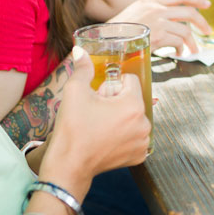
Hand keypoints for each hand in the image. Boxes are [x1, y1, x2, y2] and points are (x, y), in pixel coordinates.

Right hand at [40, 47, 151, 185]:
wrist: (69, 164)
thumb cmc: (72, 127)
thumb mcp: (74, 91)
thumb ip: (82, 68)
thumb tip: (80, 50)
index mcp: (133, 104)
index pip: (130, 80)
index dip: (112, 85)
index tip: (99, 97)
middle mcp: (144, 123)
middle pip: (133, 99)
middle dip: (117, 102)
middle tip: (97, 113)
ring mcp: (143, 141)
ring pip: (134, 117)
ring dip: (121, 118)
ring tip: (100, 127)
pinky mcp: (139, 155)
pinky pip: (135, 136)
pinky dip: (124, 135)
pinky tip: (107, 139)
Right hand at [114, 0, 211, 54]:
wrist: (105, 40)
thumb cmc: (118, 31)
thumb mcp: (135, 13)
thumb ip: (153, 12)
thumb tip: (172, 20)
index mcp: (150, 0)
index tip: (206, 4)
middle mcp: (155, 8)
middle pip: (189, 11)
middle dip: (202, 22)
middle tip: (207, 31)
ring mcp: (157, 21)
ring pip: (186, 30)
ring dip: (192, 42)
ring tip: (192, 49)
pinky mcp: (157, 36)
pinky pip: (178, 42)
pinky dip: (180, 49)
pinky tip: (178, 53)